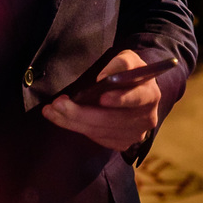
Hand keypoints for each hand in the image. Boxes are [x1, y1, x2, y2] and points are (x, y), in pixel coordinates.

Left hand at [42, 50, 161, 150]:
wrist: (136, 91)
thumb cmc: (129, 73)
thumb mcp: (127, 59)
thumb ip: (119, 64)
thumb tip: (103, 78)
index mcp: (150, 94)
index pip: (138, 98)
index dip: (121, 99)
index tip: (102, 97)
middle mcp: (146, 118)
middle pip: (112, 120)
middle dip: (81, 113)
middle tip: (57, 104)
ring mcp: (135, 134)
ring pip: (100, 131)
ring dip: (72, 121)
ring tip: (51, 110)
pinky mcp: (122, 143)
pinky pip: (96, 138)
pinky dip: (77, 128)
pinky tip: (61, 118)